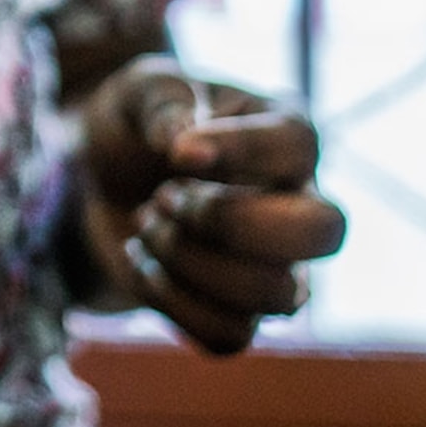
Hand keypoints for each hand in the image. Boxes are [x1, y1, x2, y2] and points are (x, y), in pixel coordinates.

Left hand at [68, 56, 345, 354]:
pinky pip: (230, 336)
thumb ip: (163, 101)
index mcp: (286, 133)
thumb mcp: (139, 90)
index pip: (300, 146)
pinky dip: (170, 302)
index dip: (241, 151)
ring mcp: (278, 266)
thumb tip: (184, 144)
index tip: (176, 153)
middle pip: (324, 232)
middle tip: (166, 197)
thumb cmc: (138, 123)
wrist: (102, 178)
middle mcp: (298, 202)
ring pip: (278, 297)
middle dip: (232, 222)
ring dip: (191, 263)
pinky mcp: (239, 311)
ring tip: (147, 223)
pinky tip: (142, 262)